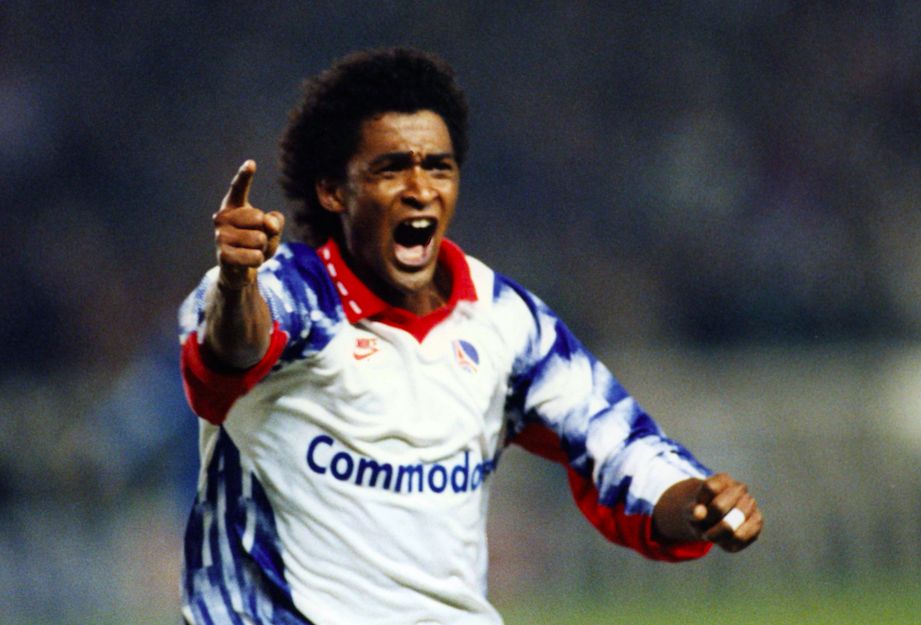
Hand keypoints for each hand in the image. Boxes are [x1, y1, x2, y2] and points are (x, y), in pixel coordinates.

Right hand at [213, 160, 284, 289]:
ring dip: (263, 250)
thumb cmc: (255, 245)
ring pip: (260, 239)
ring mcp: (219, 236)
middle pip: (260, 219)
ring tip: (251, 252)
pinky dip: (258, 261)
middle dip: (266, 234)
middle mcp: (222, 217)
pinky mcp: (222, 255)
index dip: (244, 176)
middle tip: (256, 242)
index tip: (251, 163)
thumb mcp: (271, 231)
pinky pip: (255, 256)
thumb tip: (268, 222)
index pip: (238, 188)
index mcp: (233, 206)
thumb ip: (276, 221)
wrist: (239, 271)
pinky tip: (248, 262)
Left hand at [653, 472, 761, 552]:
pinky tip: (723, 540)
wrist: (715, 520)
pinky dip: (728, 543)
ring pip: (731, 525)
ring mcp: (751, 504)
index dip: (698, 503)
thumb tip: (699, 514)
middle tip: (703, 526)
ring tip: (712, 534)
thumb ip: (691, 510)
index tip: (696, 509)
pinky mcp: (757, 521)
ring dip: (716, 535)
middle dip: (707, 520)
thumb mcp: (690, 510)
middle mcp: (739, 488)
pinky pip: (740, 538)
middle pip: (718, 507)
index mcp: (722, 479)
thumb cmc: (701, 512)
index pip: (708, 489)